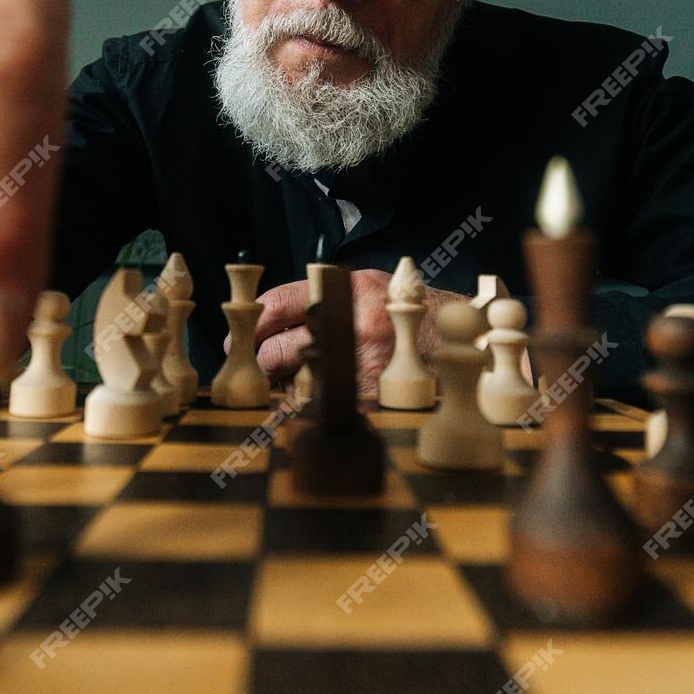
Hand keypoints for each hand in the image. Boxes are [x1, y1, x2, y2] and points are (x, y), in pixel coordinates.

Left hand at [239, 270, 469, 398]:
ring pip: (295, 380)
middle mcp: (351, 320)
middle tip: (258, 370)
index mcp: (344, 288)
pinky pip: (323, 402)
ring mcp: (362, 358)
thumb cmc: (403, 311)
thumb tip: (262, 328)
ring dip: (284, 387)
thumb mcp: (361, 287)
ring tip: (287, 386)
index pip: (275, 304)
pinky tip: (314, 401)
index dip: (250, 325)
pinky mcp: (371, 390)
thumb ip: (318, 300)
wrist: (456, 333)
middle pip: (278, 348)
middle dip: (262, 362)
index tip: (237, 339)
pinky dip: (311, 405)